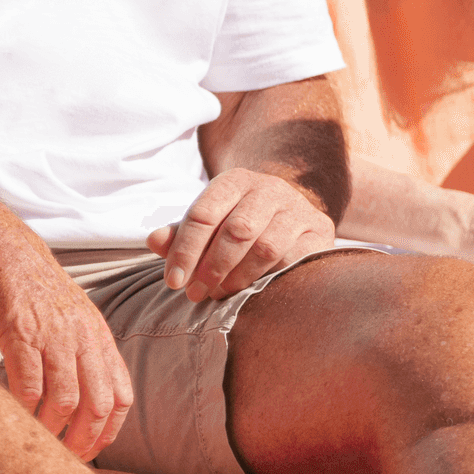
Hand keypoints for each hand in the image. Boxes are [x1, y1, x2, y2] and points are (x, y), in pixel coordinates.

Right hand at [0, 192, 134, 460]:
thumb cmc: (29, 289)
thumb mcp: (69, 319)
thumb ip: (77, 354)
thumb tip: (79, 400)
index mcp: (98, 337)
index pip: (121, 395)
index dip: (109, 431)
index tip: (90, 452)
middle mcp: (84, 338)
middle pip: (100, 404)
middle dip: (85, 442)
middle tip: (64, 462)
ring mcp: (54, 335)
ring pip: (67, 399)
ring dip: (53, 432)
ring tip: (37, 447)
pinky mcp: (20, 331)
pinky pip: (29, 382)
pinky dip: (25, 409)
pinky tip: (14, 419)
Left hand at [148, 168, 338, 303]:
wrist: (289, 214)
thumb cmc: (237, 222)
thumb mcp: (208, 224)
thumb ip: (180, 234)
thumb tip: (154, 241)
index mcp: (235, 181)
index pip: (204, 214)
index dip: (185, 251)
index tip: (173, 282)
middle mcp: (269, 188)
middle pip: (237, 231)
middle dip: (212, 267)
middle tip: (196, 293)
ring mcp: (298, 208)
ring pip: (266, 247)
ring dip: (239, 277)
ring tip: (222, 293)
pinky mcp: (319, 230)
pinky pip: (294, 259)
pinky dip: (270, 279)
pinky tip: (253, 290)